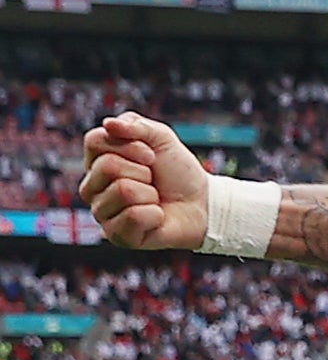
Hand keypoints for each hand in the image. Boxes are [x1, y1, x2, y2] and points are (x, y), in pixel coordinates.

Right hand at [80, 113, 211, 251]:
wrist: (203, 203)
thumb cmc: (178, 172)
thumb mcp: (162, 139)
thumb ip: (135, 124)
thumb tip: (109, 124)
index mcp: (96, 162)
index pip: (94, 141)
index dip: (130, 145)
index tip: (151, 156)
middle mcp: (92, 187)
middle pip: (108, 166)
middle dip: (143, 171)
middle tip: (153, 181)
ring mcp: (102, 213)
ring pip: (123, 191)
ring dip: (150, 194)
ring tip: (154, 200)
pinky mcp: (117, 235)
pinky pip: (134, 216)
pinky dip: (154, 215)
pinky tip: (156, 218)